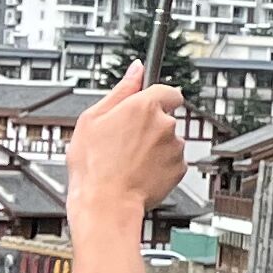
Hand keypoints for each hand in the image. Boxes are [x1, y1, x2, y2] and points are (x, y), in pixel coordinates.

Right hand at [66, 69, 185, 223]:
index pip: (167, 90)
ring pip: (167, 140)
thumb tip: (136, 69)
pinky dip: (159, 164)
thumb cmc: (93, 165)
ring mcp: (175, 147)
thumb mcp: (92, 119)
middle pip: (165, 117)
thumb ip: (121, 90)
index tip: (145, 106)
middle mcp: (165, 124)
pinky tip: (138, 171)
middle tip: (123, 140)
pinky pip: (171, 160)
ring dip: (153, 146)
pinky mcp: (180, 168)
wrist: (105, 203)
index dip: (156, 98)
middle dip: (148, 126)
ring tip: (127, 160)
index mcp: (144, 106)